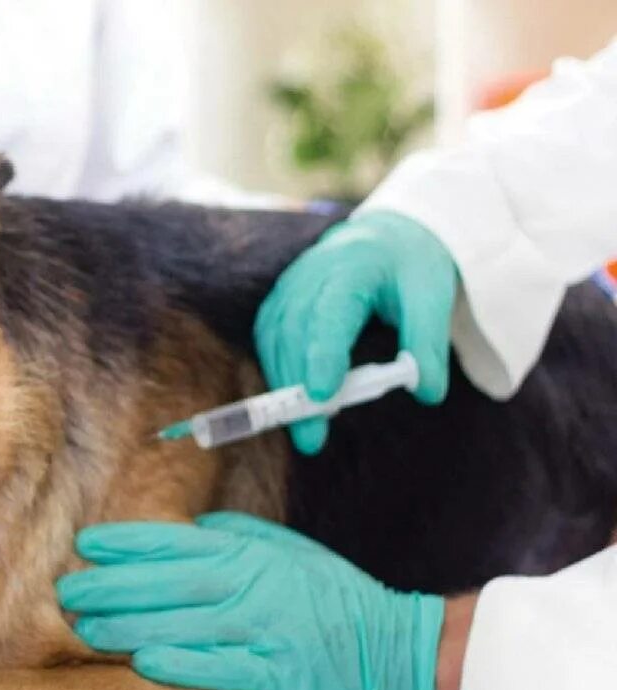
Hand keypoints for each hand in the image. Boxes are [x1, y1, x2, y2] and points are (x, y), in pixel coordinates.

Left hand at [56, 512, 443, 689]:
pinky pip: (220, 668)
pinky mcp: (277, 673)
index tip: (87, 546)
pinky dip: (180, 664)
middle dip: (111, 587)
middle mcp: (253, 586)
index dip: (127, 543)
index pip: (177, 542)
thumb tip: (188, 529)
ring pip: (183, 625)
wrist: (396, 648)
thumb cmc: (333, 597)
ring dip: (128, 627)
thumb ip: (235, 536)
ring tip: (85, 630)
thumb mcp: (286, 550)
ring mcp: (265, 630)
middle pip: (167, 583)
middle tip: (68, 592)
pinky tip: (143, 661)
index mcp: (252, 554)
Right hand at [255, 210, 457, 454]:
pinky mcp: (279, 302)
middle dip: (299, 387)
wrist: (387, 238)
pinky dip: (278, 372)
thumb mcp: (432, 299)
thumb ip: (428, 345)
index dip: (322, 355)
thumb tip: (427, 393)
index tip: (323, 396)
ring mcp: (288, 287)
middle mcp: (309, 274)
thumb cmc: (410, 268)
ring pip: (275, 340)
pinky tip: (294, 402)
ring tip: (307, 430)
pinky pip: (269, 339)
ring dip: (285, 386)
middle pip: (294, 333)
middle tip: (313, 438)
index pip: (329, 314)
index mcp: (351, 267)